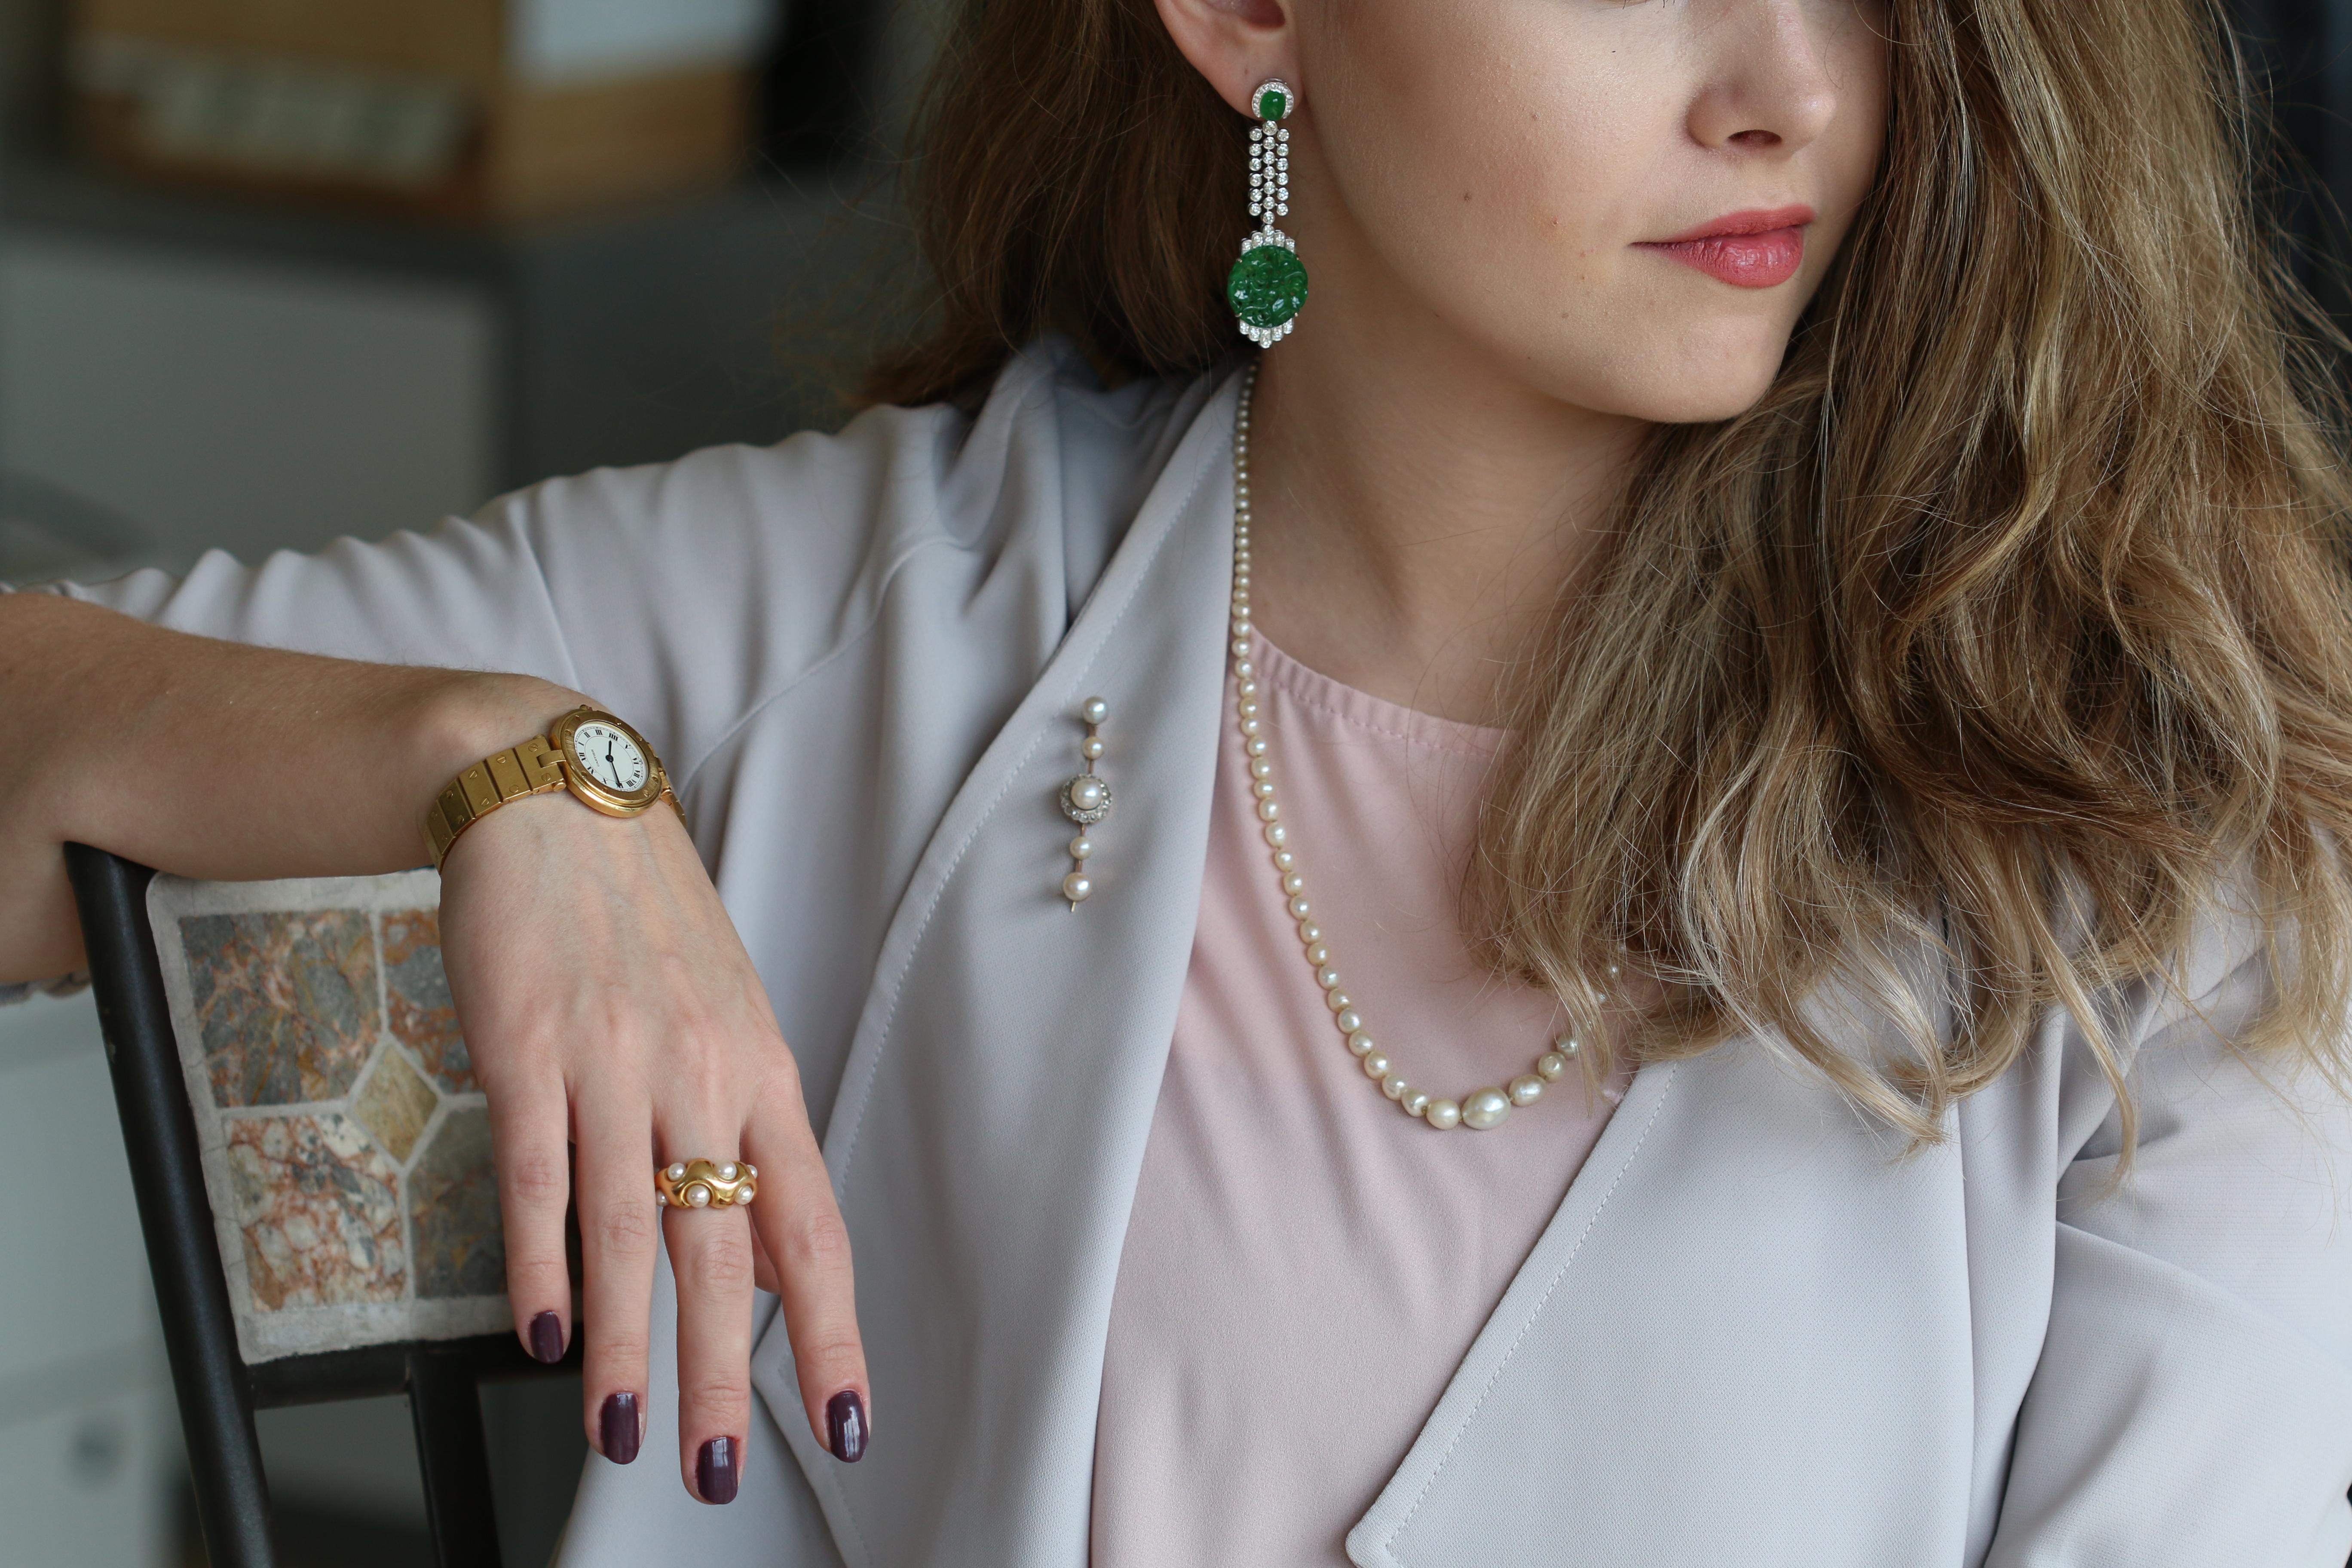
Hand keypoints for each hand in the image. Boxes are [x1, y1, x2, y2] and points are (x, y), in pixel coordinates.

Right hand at [436, 788, 867, 1499]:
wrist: (559, 801)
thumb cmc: (645, 919)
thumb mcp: (727, 1014)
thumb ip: (744, 1131)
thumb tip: (767, 1255)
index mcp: (761, 1071)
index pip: (812, 1223)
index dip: (831, 1331)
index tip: (845, 1420)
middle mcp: (702, 1073)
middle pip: (721, 1248)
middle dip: (722, 1374)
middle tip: (714, 1472)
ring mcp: (613, 1063)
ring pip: (625, 1232)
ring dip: (624, 1347)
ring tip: (624, 1437)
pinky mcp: (529, 1049)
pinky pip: (539, 1177)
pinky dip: (538, 1265)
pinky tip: (542, 1335)